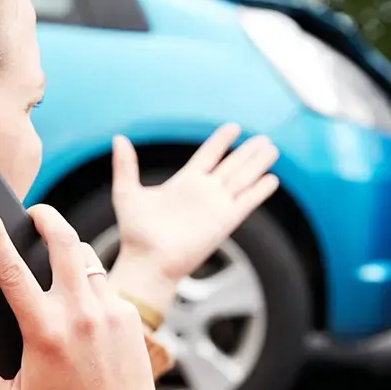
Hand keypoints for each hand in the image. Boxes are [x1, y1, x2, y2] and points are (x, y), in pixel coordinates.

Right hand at [0, 199, 180, 389]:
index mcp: (43, 332)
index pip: (10, 268)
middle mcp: (79, 314)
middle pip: (62, 240)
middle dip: (45, 215)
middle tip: (32, 212)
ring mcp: (109, 311)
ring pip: (86, 256)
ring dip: (69, 249)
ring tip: (55, 258)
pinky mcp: (129, 316)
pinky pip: (104, 282)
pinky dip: (88, 282)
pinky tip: (80, 303)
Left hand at [110, 125, 279, 313]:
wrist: (147, 262)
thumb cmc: (135, 233)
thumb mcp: (127, 192)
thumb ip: (126, 165)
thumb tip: (119, 138)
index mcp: (184, 183)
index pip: (208, 155)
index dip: (221, 141)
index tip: (234, 127)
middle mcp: (203, 192)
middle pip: (231, 165)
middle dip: (248, 152)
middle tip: (264, 138)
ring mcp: (216, 206)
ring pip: (242, 179)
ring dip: (257, 164)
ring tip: (272, 149)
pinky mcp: (224, 222)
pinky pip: (246, 202)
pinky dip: (259, 191)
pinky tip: (272, 179)